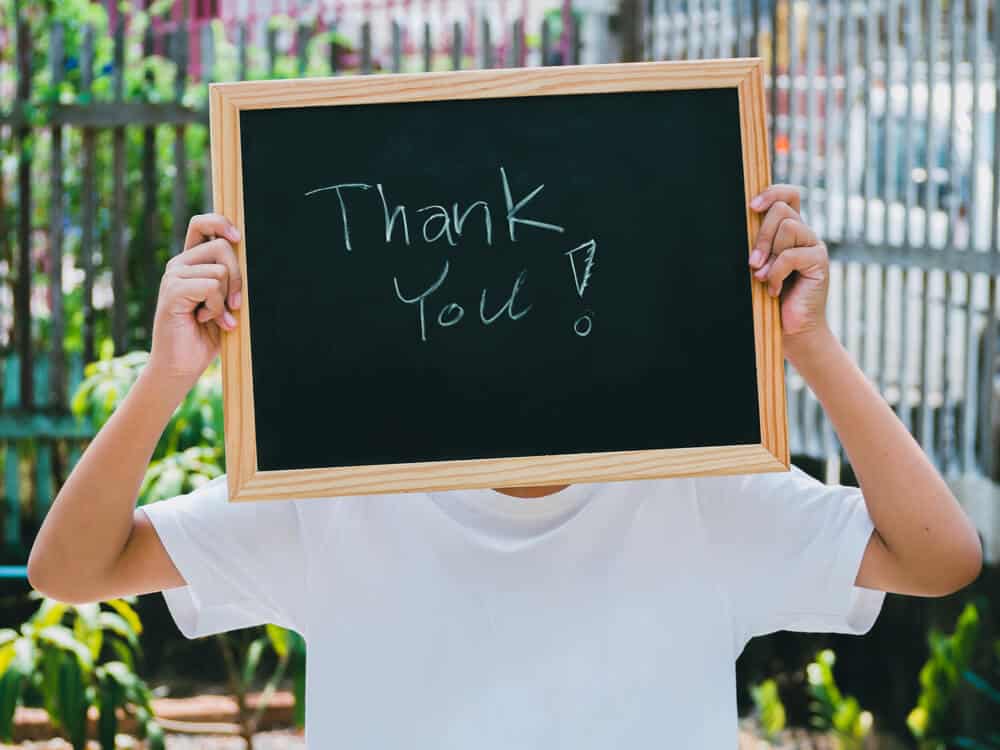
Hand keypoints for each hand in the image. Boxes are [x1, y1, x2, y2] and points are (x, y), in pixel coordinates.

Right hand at [147, 214, 242, 389]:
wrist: (182, 365)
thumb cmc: (207, 335)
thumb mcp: (226, 302)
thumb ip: (231, 279)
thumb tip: (253, 257)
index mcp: (192, 262)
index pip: (202, 224)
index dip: (221, 222)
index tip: (239, 238)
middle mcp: (180, 264)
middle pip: (222, 247)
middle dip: (238, 278)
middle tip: (234, 305)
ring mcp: (173, 276)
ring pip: (220, 270)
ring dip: (224, 300)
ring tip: (213, 317)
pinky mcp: (172, 290)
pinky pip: (210, 286)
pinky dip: (216, 307)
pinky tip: (206, 320)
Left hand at [748, 185, 829, 350]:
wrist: (792, 328)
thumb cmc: (770, 298)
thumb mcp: (759, 266)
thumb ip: (756, 245)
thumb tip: (742, 221)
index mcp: (789, 230)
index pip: (788, 195)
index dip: (771, 192)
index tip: (751, 207)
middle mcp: (804, 233)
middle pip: (782, 209)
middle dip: (761, 236)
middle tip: (752, 263)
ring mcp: (814, 246)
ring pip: (788, 227)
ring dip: (768, 254)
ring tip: (762, 278)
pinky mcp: (819, 262)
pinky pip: (791, 254)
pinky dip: (776, 273)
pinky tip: (774, 290)